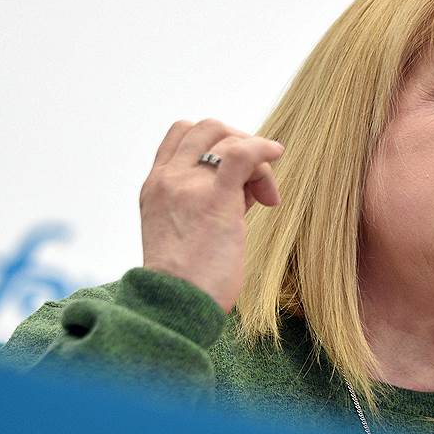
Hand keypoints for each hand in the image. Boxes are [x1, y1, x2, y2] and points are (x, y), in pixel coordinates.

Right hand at [139, 119, 283, 311]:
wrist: (174, 305)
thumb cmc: (185, 282)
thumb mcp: (182, 233)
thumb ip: (205, 204)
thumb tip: (244, 190)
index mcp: (155, 186)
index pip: (181, 134)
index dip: (214, 142)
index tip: (232, 172)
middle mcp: (168, 179)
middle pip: (207, 128)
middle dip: (237, 141)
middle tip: (254, 178)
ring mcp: (189, 185)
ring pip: (228, 138)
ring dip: (255, 157)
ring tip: (265, 196)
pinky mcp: (216, 198)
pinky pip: (243, 153)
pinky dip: (265, 147)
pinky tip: (278, 154)